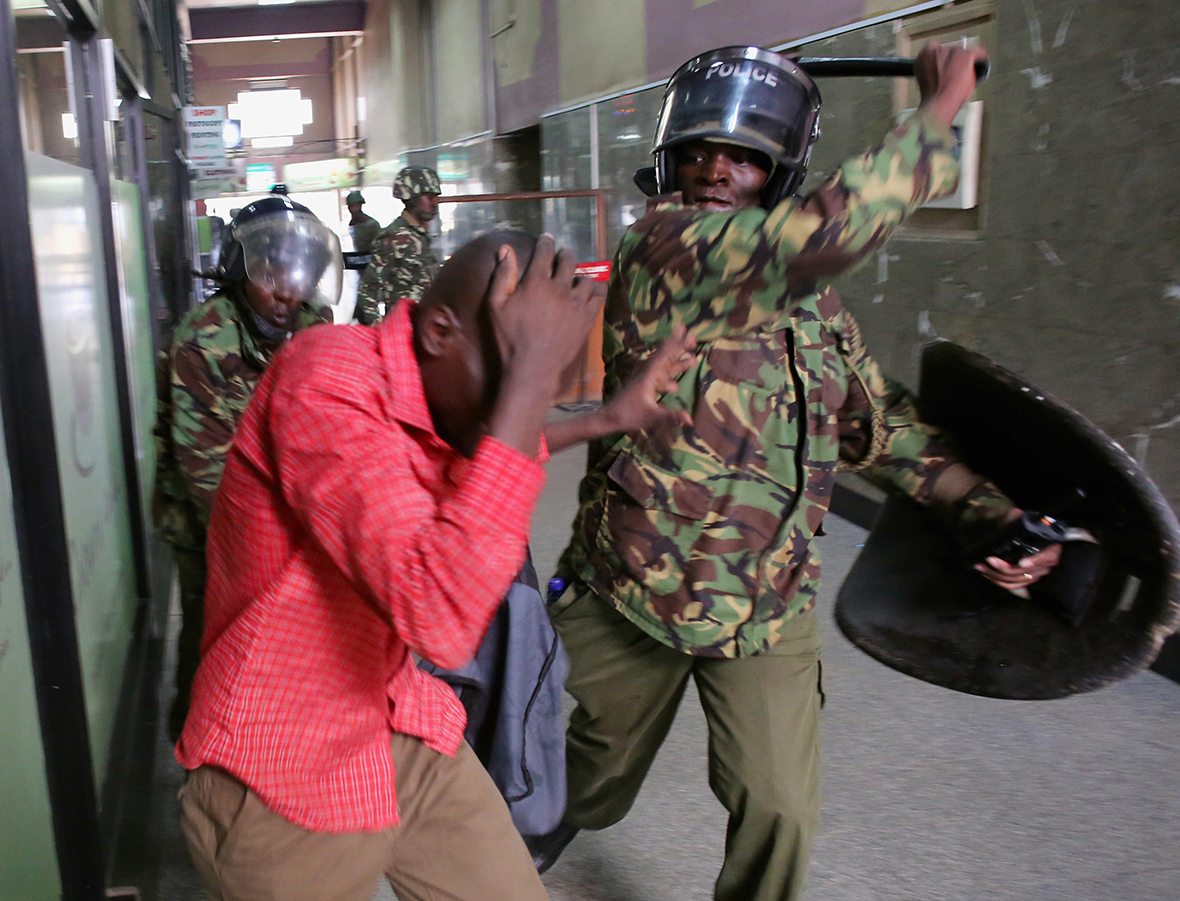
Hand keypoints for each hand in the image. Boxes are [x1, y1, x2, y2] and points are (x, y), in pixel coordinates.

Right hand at [487, 235, 605, 395]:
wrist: (533, 368)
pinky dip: (597, 287)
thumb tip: (506, 249)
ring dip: (581, 271)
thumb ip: (503, 276)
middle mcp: (559, 288)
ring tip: (577, 274)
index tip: (547, 239)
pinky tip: (594, 287)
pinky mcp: (588, 317)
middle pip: (569, 260)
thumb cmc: (510, 338)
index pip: (545, 253)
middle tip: (563, 255)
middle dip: (565, 254)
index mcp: (536, 282)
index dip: (546, 243)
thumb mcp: (496, 305)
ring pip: (586, 277)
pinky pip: (599, 295)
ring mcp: (577, 303)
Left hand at [600, 326, 696, 433]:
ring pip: (664, 370)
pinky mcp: (643, 389)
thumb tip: (690, 419)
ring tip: (693, 360)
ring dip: (677, 365)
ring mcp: (645, 382)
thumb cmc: (628, 415)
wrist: (610, 418)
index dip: (675, 343)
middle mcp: (647, 375)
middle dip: (680, 349)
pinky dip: (668, 379)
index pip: (665, 355)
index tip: (683, 328)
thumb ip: (671, 416)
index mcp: (649, 376)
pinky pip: (659, 380)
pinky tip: (675, 386)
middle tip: (694, 338)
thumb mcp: (651, 415)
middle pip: (666, 358)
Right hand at [915, 40, 988, 128]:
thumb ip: (933, 69)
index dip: (943, 60)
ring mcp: (953, 51)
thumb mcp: (926, 79)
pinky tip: (981, 68)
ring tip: (966, 76)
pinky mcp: (966, 55)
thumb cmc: (933, 98)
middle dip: (955, 61)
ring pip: (965, 52)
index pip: (936, 49)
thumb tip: (942, 68)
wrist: (939, 104)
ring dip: (966, 62)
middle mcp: (938, 49)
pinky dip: (982, 61)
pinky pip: (980, 54)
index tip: (946, 68)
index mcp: (924, 55)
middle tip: (956, 75)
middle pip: (952, 50)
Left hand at [973, 507, 1061, 591]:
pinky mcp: (1024, 580)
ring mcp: (1036, 574)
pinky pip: (1011, 585)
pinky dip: (997, 580)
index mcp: (1051, 547)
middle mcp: (1046, 563)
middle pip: (1028, 572)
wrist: (1009, 531)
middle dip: (1006, 568)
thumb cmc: (1015, 523)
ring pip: (1016, 581)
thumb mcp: (1016, 517)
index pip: (1049, 557)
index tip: (1021, 562)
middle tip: (990, 559)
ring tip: (981, 566)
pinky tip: (984, 573)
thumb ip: (1016, 518)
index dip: (1035, 561)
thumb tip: (1013, 516)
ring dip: (996, 575)